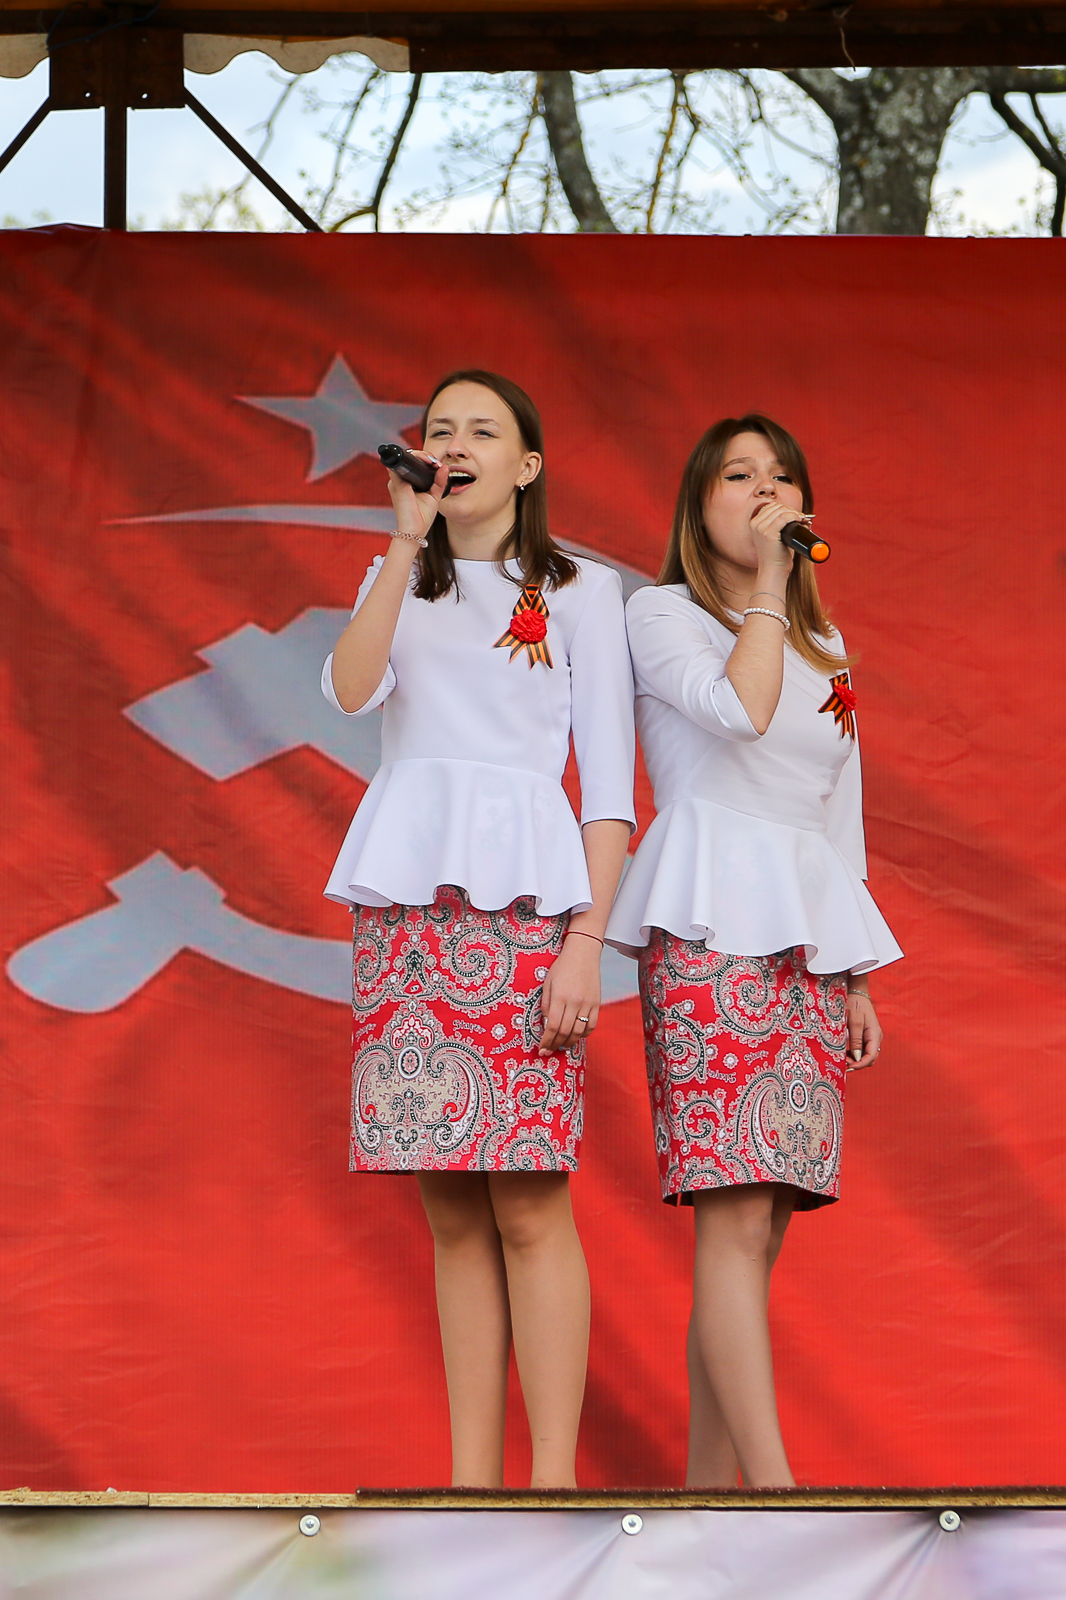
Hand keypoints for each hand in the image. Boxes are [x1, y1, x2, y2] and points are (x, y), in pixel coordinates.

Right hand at [385, 450, 448, 543]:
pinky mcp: (397, 483)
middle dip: (423, 456)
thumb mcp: (433, 496)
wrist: (414, 530)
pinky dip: (415, 459)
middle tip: (436, 462)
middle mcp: (398, 481)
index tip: (436, 464)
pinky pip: (403, 464)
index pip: (413, 465)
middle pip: (409, 460)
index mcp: (406, 483)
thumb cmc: (421, 517)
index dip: (424, 460)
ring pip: (406, 459)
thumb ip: (439, 482)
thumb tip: (445, 468)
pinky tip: (427, 462)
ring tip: (433, 461)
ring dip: (420, 455)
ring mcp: (396, 481)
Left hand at [538, 935, 600, 1055]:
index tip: (542, 1049)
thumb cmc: (562, 967)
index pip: (552, 1026)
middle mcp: (575, 1002)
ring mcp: (588, 1003)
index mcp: (560, 996)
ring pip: (579, 1032)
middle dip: (555, 1045)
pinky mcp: (597, 1003)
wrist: (583, 953)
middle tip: (549, 1051)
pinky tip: (576, 1035)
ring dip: (569, 1042)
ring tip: (561, 1045)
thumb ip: (546, 1005)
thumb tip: (546, 1026)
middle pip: (565, 1032)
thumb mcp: (548, 984)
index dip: (546, 1041)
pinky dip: (583, 1034)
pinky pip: (592, 1025)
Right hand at [748, 499, 798, 577]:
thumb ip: (779, 525)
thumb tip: (797, 514)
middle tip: (802, 518)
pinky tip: (800, 521)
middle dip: (791, 510)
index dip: (786, 508)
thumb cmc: (776, 556)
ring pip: (782, 511)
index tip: (796, 515)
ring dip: (795, 513)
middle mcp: (755, 524)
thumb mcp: (775, 537)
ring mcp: (761, 528)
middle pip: (777, 506)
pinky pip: (784, 517)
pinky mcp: (768, 533)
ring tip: (803, 521)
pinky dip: (794, 517)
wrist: (773, 572)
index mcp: (754, 523)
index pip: (771, 506)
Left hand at [845, 991, 881, 1071]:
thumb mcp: (854, 1021)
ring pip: (865, 1055)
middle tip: (843, 1065)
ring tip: (842, 1060)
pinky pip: (862, 1050)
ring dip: (855, 1060)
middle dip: (858, 1064)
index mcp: (875, 1034)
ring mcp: (871, 1037)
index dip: (860, 1064)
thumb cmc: (855, 1004)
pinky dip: (854, 1055)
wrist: (856, 993)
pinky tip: (844, 1054)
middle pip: (869, 1058)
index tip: (849, 1068)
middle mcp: (875, 1038)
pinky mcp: (865, 1036)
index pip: (871, 1056)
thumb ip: (856, 1039)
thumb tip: (856, 1057)